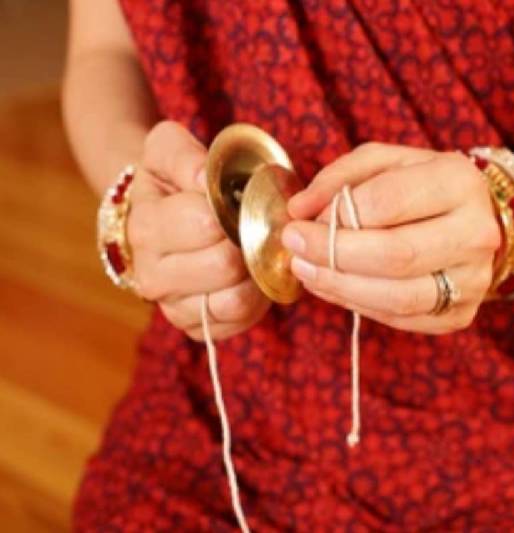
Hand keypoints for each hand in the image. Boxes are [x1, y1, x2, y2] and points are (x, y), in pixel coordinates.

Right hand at [127, 121, 269, 339]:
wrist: (158, 214)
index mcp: (145, 228)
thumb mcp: (168, 149)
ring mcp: (172, 307)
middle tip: (252, 226)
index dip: (234, 208)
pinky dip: (256, 299)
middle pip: (224, 264)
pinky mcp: (196, 329)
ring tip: (253, 250)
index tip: (238, 199)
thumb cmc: (171, 180)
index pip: (207, 223)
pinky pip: (239, 320)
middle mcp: (151, 275)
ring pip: (234, 299)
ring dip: (255, 273)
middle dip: (249, 240)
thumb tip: (205, 181)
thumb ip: (184, 155)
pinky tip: (250, 275)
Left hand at [284, 143, 500, 333]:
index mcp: (459, 182)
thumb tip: (299, 209)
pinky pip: (401, 318)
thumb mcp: (384, 162)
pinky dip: (358, 305)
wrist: (477, 220)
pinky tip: (333, 286)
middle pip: (395, 255)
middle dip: (333, 254)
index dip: (336, 215)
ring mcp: (473, 279)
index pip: (388, 202)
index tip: (299, 221)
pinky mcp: (461, 313)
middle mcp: (477, 233)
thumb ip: (340, 176)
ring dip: (340, 286)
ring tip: (306, 271)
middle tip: (295, 249)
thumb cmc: (422, 186)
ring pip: (398, 296)